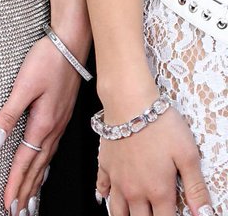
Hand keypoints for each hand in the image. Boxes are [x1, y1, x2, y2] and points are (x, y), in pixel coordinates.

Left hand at [0, 34, 81, 214]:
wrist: (72, 42)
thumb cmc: (48, 59)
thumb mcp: (23, 85)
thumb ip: (7, 115)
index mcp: (42, 124)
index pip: (24, 163)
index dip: (14, 185)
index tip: (7, 205)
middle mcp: (53, 128)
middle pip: (36, 169)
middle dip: (25, 192)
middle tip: (16, 212)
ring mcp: (59, 123)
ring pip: (45, 162)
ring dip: (35, 184)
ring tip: (29, 203)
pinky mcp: (60, 115)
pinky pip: (51, 150)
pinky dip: (44, 168)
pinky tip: (42, 171)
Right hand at [95, 105, 212, 215]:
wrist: (129, 101)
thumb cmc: (160, 124)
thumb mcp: (188, 154)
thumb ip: (196, 188)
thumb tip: (204, 214)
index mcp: (158, 191)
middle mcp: (135, 190)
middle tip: (152, 214)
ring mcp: (118, 178)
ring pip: (117, 211)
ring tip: (131, 215)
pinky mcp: (105, 163)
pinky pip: (101, 187)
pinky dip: (104, 195)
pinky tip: (106, 196)